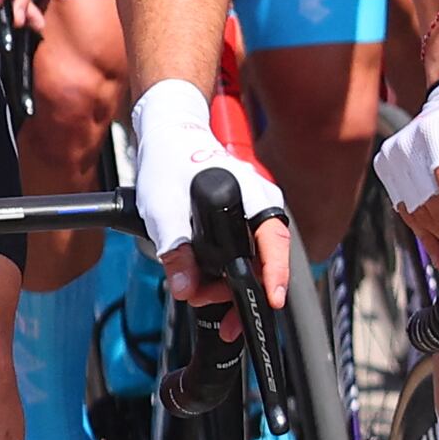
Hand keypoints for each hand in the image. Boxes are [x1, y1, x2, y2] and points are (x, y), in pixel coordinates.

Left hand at [129, 79, 292, 309]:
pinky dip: (224, 274)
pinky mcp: (239, 223)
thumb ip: (175, 251)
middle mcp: (260, 206)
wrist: (168, 139)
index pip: (274, 241)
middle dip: (237, 289)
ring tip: (195, 291)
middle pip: (264, 259)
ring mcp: (252, 215)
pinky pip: (241, 255)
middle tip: (204, 300)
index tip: (272, 298)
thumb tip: (186, 288)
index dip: (275, 273)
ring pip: (250, 261)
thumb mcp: (163, 209)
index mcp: (252, 195)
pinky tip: (204, 281)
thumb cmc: (170, 162)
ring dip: (226, 284)